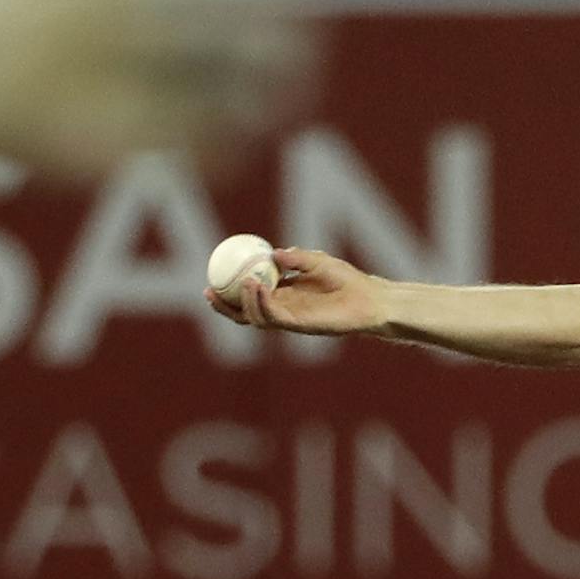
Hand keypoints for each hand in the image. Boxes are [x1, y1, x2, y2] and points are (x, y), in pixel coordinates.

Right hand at [206, 248, 385, 336]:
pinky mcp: (302, 326)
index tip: (211, 276)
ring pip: (256, 318)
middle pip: (244, 313)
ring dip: (243, 303)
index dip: (228, 290)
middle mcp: (283, 309)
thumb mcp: (317, 261)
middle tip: (208, 291)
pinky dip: (262, 303)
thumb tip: (272, 252)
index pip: (249, 296)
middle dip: (223, 306)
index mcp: (282, 294)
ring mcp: (291, 319)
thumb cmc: (347, 279)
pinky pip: (275, 317)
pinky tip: (257, 286)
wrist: (370, 299)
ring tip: (240, 282)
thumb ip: (296, 257)